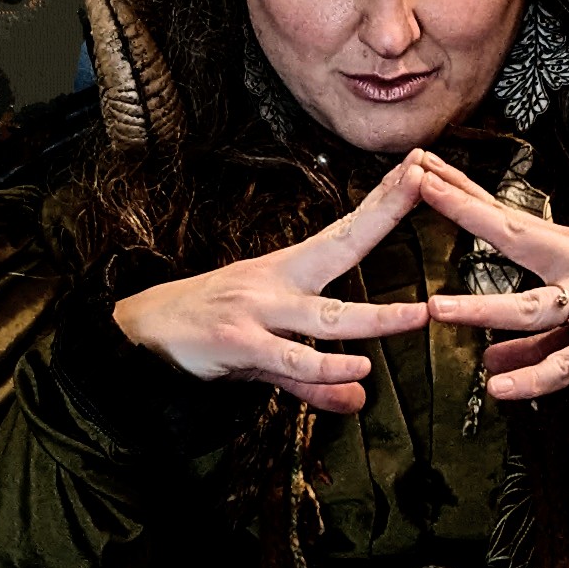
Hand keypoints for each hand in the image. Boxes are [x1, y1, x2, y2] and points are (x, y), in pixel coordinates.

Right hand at [113, 153, 435, 414]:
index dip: (381, 203)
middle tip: (425, 181)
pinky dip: (326, 368)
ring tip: (418, 316)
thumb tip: (358, 398)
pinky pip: (292, 359)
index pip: (345, 231)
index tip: (415, 169)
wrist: (142, 335)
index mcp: (288, 271)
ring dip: (377, 318)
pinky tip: (358, 369)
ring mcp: (258, 311)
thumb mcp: (269, 354)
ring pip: (329, 316)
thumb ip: (316, 378)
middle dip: (385, 213)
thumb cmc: (209, 332)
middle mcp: (277, 282)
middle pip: (343, 245)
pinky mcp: (240, 344)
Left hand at [413, 157, 568, 405]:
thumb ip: (535, 341)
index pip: (508, 216)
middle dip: (464, 211)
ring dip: (481, 309)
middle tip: (418, 188)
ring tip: (438, 311)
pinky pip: (568, 364)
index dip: (464, 193)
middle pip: (515, 234)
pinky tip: (499, 387)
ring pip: (532, 305)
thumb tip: (488, 361)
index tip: (422, 167)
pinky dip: (531, 378)